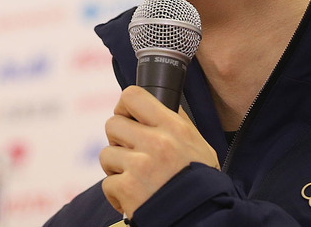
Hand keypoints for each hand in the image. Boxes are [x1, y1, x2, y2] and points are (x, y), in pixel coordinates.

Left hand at [99, 85, 219, 218]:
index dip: (124, 106)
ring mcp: (140, 166)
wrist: (203, 216)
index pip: (133, 96)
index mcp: (173, 126)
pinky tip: (135, 196)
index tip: (128, 117)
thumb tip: (161, 102)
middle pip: (112, 124)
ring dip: (116, 167)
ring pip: (106, 154)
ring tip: (135, 177)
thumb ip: (177, 122)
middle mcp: (156, 142)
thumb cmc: (202, 180)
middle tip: (131, 151)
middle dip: (118, 138)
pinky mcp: (127, 189)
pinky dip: (117, 193)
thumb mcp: (198, 143)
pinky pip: (108, 183)